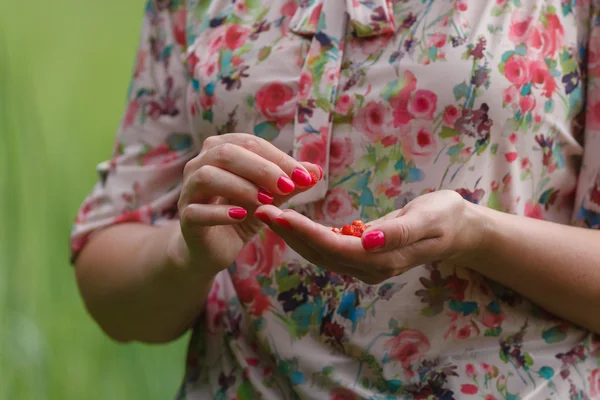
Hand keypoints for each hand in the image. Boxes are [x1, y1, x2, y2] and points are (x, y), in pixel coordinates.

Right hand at [167, 133, 320, 273]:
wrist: (213, 246)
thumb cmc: (241, 213)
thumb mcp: (270, 197)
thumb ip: (289, 183)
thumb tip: (316, 171)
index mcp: (220, 150)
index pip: (250, 143)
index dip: (278, 158)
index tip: (305, 176)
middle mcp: (199, 164)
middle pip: (226, 153)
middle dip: (261, 169)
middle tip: (287, 187)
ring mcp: (188, 191)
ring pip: (208, 176)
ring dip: (240, 187)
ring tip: (266, 201)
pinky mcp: (186, 219)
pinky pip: (197, 211)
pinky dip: (221, 212)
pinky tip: (242, 216)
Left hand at [256, 190, 485, 283]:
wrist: (457, 231)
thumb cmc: (445, 218)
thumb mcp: (429, 219)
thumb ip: (400, 232)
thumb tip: (368, 241)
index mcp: (381, 260)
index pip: (333, 247)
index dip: (303, 232)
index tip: (277, 214)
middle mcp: (367, 268)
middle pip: (318, 253)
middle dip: (287, 232)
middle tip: (258, 208)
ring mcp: (363, 266)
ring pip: (318, 253)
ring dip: (291, 235)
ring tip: (266, 212)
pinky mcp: (360, 257)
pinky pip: (326, 249)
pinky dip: (304, 235)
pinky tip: (289, 221)